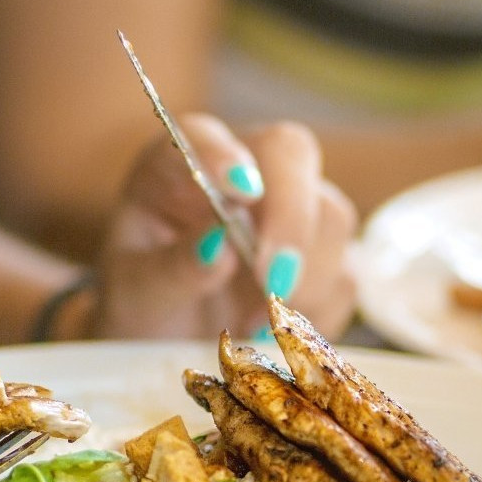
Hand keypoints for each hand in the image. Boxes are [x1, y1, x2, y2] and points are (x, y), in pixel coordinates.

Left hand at [89, 114, 356, 342]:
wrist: (164, 344)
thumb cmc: (141, 304)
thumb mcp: (137, 293)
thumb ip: (171, 268)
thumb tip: (220, 248)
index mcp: (178, 166)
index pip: (203, 137)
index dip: (224, 156)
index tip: (239, 190)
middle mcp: (241, 174)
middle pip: (293, 155)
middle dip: (292, 219)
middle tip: (273, 281)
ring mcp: (287, 212)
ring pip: (332, 218)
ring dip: (306, 278)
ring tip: (256, 325)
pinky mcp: (320, 258)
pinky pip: (344, 278)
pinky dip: (316, 312)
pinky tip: (273, 331)